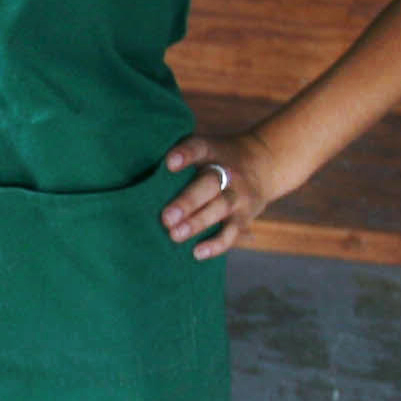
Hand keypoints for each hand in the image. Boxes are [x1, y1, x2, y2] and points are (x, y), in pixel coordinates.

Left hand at [159, 129, 299, 260]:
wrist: (264, 163)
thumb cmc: (217, 159)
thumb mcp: (206, 148)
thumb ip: (180, 155)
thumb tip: (137, 170)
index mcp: (213, 151)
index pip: (199, 148)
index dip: (185, 154)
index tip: (169, 163)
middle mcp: (228, 172)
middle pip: (210, 185)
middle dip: (188, 202)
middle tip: (166, 218)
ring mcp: (238, 196)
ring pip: (219, 209)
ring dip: (197, 223)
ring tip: (175, 235)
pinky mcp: (244, 217)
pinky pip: (232, 233)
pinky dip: (216, 245)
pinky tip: (197, 253)